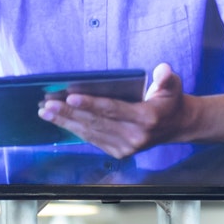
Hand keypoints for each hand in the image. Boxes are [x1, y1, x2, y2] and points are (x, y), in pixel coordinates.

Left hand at [38, 63, 194, 157]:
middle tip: (47, 104)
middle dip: (69, 114)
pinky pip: (93, 140)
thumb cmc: (169, 101)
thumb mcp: (173, 85)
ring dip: (66, 123)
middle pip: (96, 123)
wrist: (177, 126)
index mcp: (146, 118)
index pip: (113, 109)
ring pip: (91, 133)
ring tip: (46, 112)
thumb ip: (167, 77)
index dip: (90, 104)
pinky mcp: (118, 153)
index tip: (70, 98)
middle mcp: (134, 137)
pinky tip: (60, 121)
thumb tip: (162, 69)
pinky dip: (75, 130)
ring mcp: (126, 148)